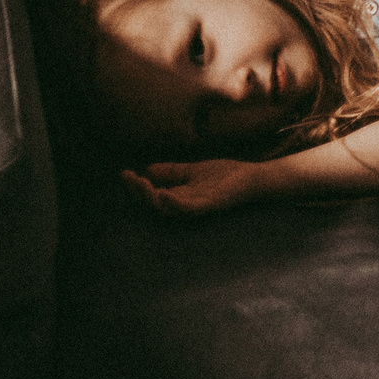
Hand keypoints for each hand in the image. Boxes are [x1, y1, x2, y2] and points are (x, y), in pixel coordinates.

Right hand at [124, 159, 265, 214]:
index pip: (151, 195)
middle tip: (129, 178)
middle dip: (138, 192)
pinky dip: (174, 203)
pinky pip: (188, 209)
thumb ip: (173, 171)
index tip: (124, 173)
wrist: (254, 178)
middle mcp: (185, 204)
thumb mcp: (194, 170)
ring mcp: (197, 206)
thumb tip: (148, 168)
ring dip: (151, 197)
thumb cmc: (227, 176)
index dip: (136, 187)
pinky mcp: (210, 205)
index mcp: (180, 196)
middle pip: (154, 204)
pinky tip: (162, 193)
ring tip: (141, 184)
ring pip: (167, 208)